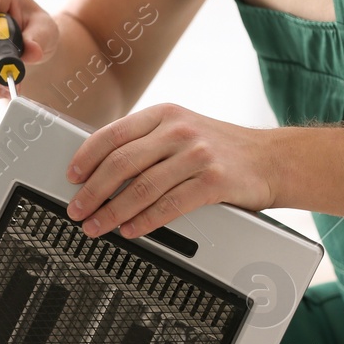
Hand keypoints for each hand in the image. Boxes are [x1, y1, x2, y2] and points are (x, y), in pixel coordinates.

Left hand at [64, 103, 278, 238]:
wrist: (272, 159)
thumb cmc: (222, 148)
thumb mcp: (183, 129)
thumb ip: (148, 141)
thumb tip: (102, 168)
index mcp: (164, 114)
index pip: (112, 134)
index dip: (86, 157)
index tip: (71, 177)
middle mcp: (178, 130)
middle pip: (121, 163)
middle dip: (92, 191)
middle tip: (77, 209)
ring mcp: (197, 155)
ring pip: (141, 188)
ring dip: (112, 212)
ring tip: (97, 226)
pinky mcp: (213, 182)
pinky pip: (168, 206)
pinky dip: (144, 221)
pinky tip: (131, 229)